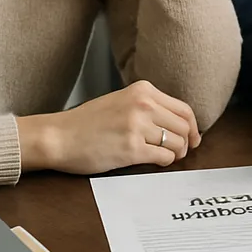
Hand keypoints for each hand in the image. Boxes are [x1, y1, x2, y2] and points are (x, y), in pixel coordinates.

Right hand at [17, 80, 200, 174]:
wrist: (58, 136)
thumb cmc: (87, 122)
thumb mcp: (122, 101)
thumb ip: (149, 106)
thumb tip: (178, 122)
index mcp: (143, 90)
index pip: (184, 108)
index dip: (193, 126)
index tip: (193, 136)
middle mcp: (144, 105)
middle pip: (184, 126)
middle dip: (187, 141)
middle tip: (182, 150)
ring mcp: (138, 126)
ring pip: (177, 142)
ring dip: (177, 153)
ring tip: (169, 156)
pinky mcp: (131, 149)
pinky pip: (164, 156)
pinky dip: (165, 161)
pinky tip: (156, 161)